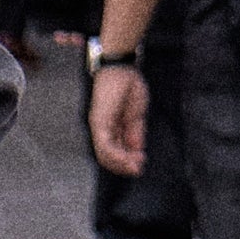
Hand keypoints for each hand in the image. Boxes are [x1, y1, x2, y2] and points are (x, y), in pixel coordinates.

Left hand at [90, 59, 148, 177]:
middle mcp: (101, 128)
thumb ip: (135, 135)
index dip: (126, 161)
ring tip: (135, 166)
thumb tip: (137, 153)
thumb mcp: (136, 116)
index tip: (140, 165)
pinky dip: (117, 155)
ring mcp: (98, 125)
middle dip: (124, 166)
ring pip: (104, 154)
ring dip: (121, 163)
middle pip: (107, 156)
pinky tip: (129, 159)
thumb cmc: (128, 86)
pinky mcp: (99, 122)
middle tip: (138, 169)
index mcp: (110, 126)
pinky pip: (105, 145)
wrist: (123, 69)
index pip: (114, 150)